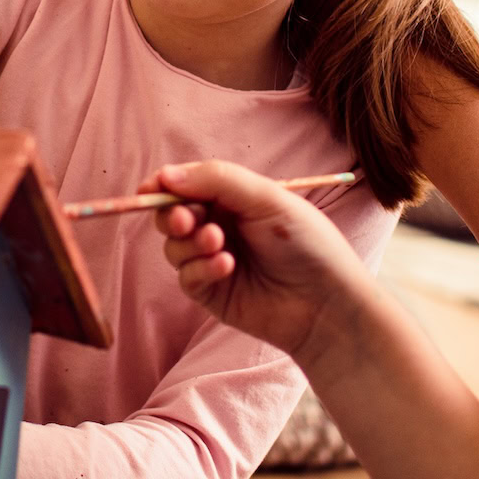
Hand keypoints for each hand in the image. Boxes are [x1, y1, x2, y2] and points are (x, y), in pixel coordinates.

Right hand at [148, 160, 370, 366]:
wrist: (326, 302)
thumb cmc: (306, 242)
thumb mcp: (266, 198)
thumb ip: (215, 180)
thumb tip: (165, 175)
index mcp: (233, 198)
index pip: (187, 184)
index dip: (165, 184)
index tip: (151, 187)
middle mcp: (219, 225)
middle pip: (171, 214)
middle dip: (173, 215)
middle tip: (188, 221)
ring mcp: (212, 260)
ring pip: (174, 246)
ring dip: (191, 243)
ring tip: (220, 244)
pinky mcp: (211, 292)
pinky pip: (185, 277)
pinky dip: (201, 269)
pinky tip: (227, 267)